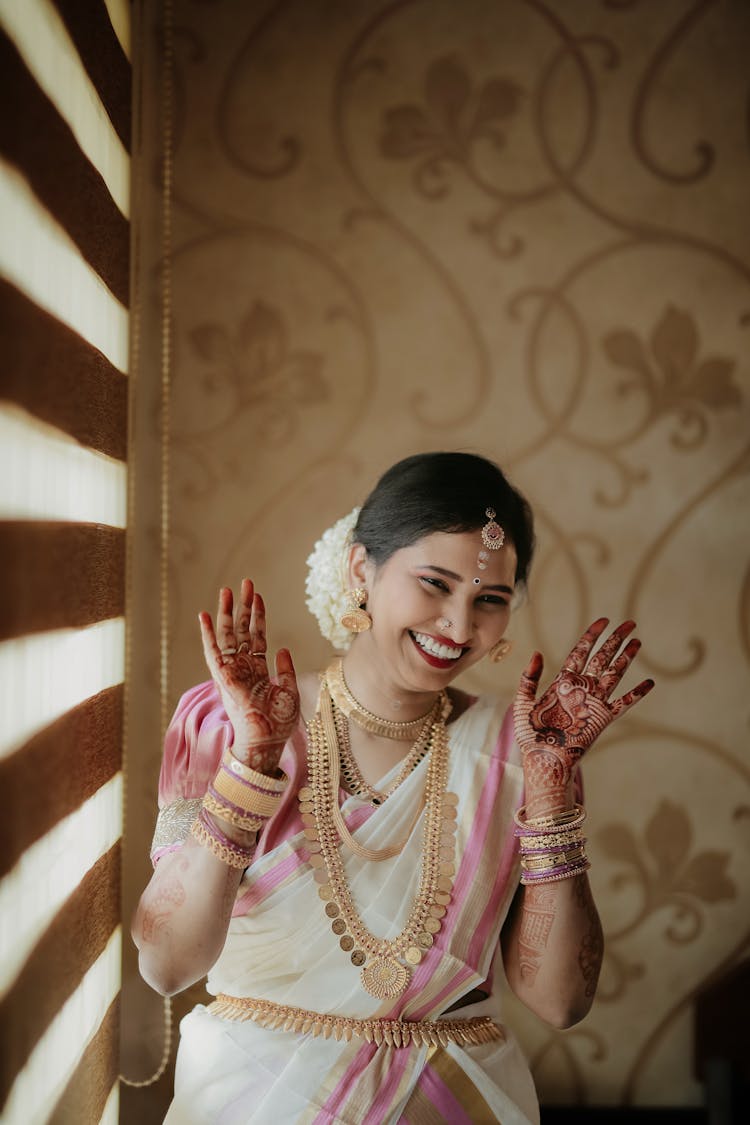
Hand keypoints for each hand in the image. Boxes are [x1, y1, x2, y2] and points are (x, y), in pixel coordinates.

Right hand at [199, 579, 298, 774]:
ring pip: (227, 636)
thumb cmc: (278, 724)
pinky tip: (205, 615)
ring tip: (226, 590)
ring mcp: (232, 672)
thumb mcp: (289, 691)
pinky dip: (208, 634)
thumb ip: (285, 669)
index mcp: (257, 670)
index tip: (257, 596)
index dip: (257, 616)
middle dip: (242, 607)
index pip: (255, 636)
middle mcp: (242, 668)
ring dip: (226, 613)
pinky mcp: (224, 679)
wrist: (267, 743)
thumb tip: (283, 648)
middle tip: (245, 583)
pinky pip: (213, 652)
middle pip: (240, 631)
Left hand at [513, 618, 653, 814]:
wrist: (543, 760)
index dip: (592, 635)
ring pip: (614, 674)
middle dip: (615, 640)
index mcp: (563, 682)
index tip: (604, 620)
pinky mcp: (602, 719)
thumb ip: (528, 678)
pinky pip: (623, 703)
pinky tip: (649, 683)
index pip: (581, 651)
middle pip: (602, 657)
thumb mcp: (522, 702)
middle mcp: (582, 689)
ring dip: (626, 658)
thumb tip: (537, 653)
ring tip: (638, 641)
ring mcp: (594, 702)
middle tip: (630, 623)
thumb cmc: (530, 735)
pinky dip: (636, 694)